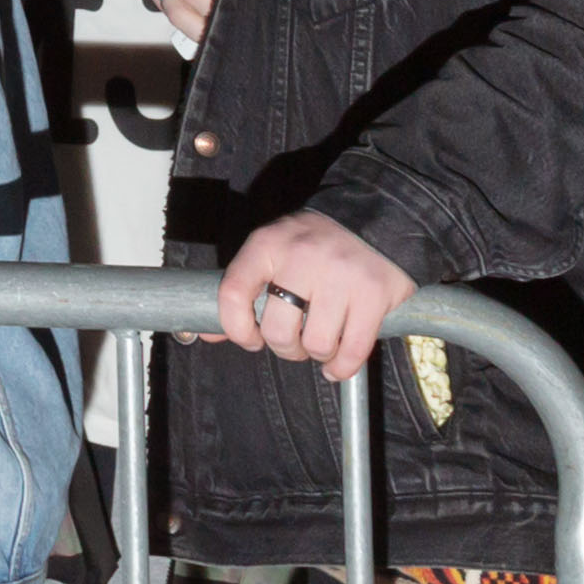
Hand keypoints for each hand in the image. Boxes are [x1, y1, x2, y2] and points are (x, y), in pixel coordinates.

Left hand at [216, 210, 418, 384]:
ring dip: (317, 355)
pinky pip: (353, 351)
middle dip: (285, 348)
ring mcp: (340, 275)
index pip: (233, 293)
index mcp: (268, 244)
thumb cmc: (315, 243)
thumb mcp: (273, 251)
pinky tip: (337, 363)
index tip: (249, 339)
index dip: (235, 328)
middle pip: (278, 330)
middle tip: (295, 342)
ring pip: (316, 344)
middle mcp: (302, 257)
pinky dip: (342, 367)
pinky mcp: (374, 293)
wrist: (375, 216)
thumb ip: (243, 289)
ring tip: (320, 343)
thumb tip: (207, 333)